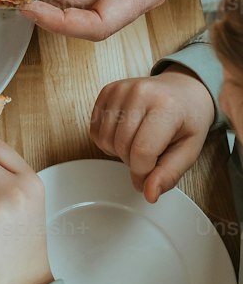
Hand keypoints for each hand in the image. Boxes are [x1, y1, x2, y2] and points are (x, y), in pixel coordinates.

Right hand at [90, 70, 214, 201]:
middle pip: (121, 145)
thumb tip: (149, 194)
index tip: (148, 180)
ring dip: (118, 151)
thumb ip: (169, 174)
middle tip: (148, 158)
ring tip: (136, 144)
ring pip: (105, 139)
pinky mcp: (107, 90)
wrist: (183, 89)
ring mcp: (121, 89)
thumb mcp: (189, 151)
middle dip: (132, 162)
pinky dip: (107, 140)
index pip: (142, 151)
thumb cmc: (188, 120)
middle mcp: (141, 93)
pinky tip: (124, 135)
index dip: (142, 174)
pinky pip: (95, 129)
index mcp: (166, 107)